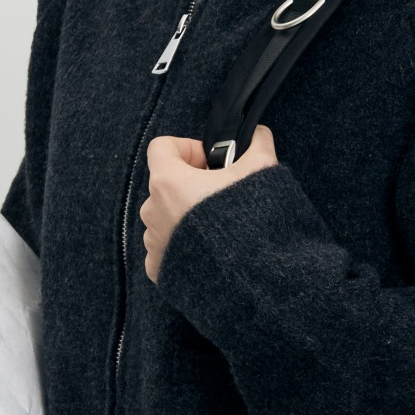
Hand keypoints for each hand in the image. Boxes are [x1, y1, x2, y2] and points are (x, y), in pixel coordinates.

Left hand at [139, 123, 278, 282]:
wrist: (250, 280)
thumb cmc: (250, 224)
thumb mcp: (262, 170)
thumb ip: (256, 144)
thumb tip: (256, 135)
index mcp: (169, 182)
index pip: (162, 147)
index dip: (187, 148)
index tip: (210, 161)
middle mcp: (153, 211)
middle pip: (166, 185)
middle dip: (191, 185)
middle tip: (221, 194)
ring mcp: (154, 242)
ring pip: (165, 218)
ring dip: (186, 216)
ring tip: (219, 227)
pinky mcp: (159, 270)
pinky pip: (166, 249)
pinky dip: (183, 246)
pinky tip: (209, 250)